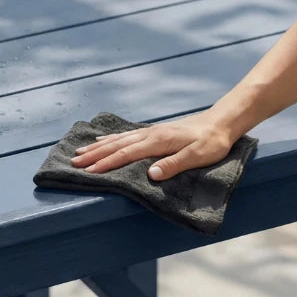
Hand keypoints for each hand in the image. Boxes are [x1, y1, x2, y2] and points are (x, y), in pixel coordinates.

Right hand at [70, 112, 238, 181]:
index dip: (107, 164)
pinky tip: (103, 140)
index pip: (126, 154)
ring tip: (81, 153)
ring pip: (119, 139)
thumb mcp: (198, 156)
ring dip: (98, 147)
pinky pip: (126, 135)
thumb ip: (174, 164)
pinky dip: (111, 139)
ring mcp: (151, 132)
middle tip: (74, 162)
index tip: (89, 172)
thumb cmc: (213, 142)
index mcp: (158, 141)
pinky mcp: (154, 132)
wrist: (222, 122)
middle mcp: (150, 134)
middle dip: (94, 155)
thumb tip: (151, 174)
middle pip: (116, 145)